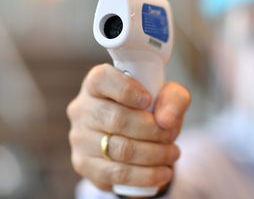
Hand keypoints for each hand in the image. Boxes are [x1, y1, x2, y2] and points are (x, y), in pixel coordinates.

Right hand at [67, 64, 190, 190]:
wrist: (138, 139)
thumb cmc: (151, 109)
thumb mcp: (168, 97)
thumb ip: (174, 99)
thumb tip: (166, 120)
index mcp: (96, 83)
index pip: (102, 79)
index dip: (127, 90)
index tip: (149, 100)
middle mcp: (82, 109)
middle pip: (118, 119)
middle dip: (153, 129)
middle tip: (171, 134)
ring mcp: (80, 138)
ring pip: (120, 149)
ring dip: (155, 154)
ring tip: (172, 153)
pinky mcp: (84, 164)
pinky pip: (117, 174)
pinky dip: (146, 175)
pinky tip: (164, 172)